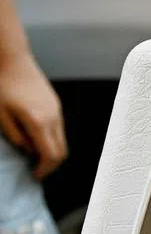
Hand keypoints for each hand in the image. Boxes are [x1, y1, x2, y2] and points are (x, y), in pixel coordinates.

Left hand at [0, 49, 65, 178]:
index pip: (50, 155)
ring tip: (35, 153)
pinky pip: (59, 128)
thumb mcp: (1, 114)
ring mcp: (57, 111)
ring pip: (62, 140)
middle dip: (51, 164)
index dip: (44, 169)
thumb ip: (15, 136)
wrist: (11, 58)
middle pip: (62, 151)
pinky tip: (37, 136)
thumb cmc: (2, 83)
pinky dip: (52, 138)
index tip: (35, 175)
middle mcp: (53, 118)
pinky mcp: (56, 105)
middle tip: (37, 168)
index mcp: (38, 122)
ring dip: (52, 151)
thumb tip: (27, 149)